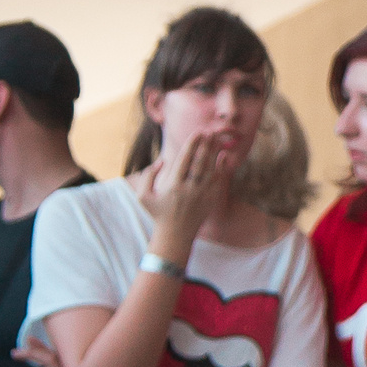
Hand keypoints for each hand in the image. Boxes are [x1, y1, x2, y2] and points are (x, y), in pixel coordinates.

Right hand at [144, 116, 234, 264]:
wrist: (176, 235)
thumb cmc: (158, 213)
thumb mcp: (143, 196)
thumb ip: (148, 176)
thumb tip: (162, 160)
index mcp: (173, 186)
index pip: (184, 160)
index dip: (192, 144)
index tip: (197, 132)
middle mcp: (189, 189)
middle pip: (200, 162)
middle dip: (206, 145)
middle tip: (210, 131)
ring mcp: (202, 195)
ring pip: (211, 169)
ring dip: (215, 152)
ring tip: (216, 138)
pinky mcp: (211, 199)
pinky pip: (218, 180)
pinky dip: (222, 167)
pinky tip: (223, 155)